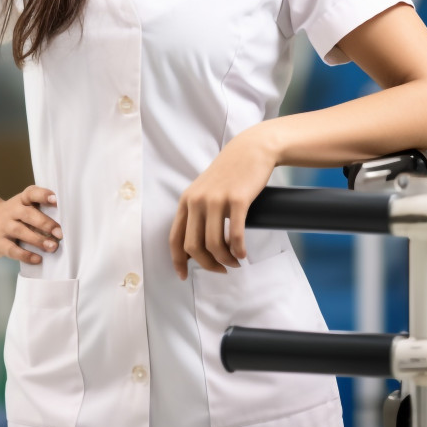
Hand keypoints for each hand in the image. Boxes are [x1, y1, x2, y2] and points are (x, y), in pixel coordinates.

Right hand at [0, 185, 61, 262]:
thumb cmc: (11, 216)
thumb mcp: (21, 208)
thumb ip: (39, 213)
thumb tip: (62, 228)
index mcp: (21, 201)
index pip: (31, 193)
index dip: (43, 195)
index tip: (56, 199)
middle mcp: (11, 211)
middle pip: (29, 214)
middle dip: (46, 223)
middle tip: (60, 233)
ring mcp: (3, 226)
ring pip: (21, 232)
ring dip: (38, 240)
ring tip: (53, 247)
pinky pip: (12, 250)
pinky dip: (25, 255)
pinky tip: (38, 259)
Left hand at [169, 127, 276, 279]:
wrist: (251, 150)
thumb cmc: (229, 173)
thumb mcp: (204, 190)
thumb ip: (196, 213)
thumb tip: (193, 247)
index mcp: (186, 200)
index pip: (175, 239)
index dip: (178, 262)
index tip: (184, 276)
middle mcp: (197, 201)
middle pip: (194, 247)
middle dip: (207, 265)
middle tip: (221, 269)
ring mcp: (217, 200)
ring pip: (214, 244)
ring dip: (225, 260)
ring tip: (235, 262)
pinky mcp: (238, 200)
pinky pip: (235, 235)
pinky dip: (239, 250)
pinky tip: (243, 254)